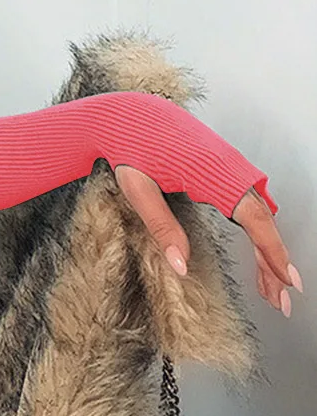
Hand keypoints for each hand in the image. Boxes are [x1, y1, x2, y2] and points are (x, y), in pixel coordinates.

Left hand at [112, 163, 301, 316]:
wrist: (130, 113)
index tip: (285, 280)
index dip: (272, 251)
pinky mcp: (226, 166)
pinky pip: (250, 202)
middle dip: (275, 263)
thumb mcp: (139, 191)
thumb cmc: (131, 148)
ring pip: (259, 214)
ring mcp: (231, 166)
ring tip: (270, 287)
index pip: (253, 218)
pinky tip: (260, 252)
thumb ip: (162, 228)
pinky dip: (258, 230)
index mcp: (212, 174)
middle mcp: (230, 168)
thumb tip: (180, 267)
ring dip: (268, 250)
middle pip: (263, 221)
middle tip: (281, 301)